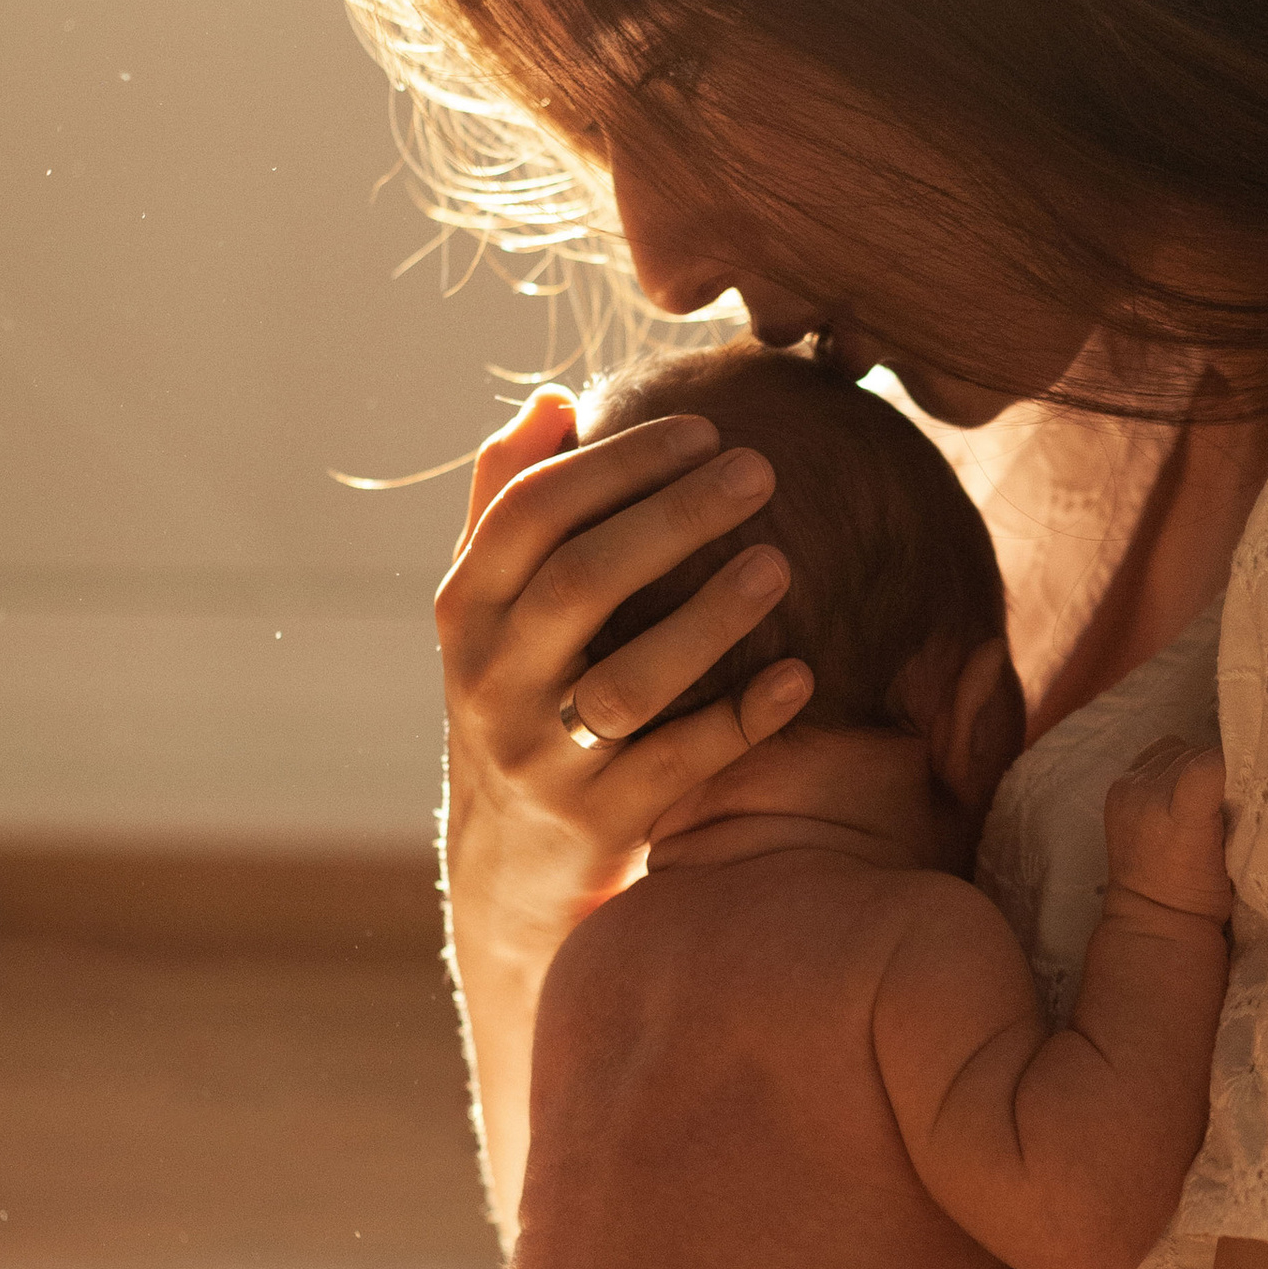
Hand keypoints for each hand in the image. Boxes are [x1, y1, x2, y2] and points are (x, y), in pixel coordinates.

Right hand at [438, 386, 814, 970]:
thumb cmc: (521, 701)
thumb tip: (552, 399)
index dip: (618, 463)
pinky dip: (741, 718)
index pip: (530, 511)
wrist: (509, 869)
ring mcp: (542, 757)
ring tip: (781, 564)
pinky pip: (679, 763)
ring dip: (709, 618)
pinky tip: (800, 674)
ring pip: (629, 679)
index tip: (703, 429)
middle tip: (759, 470)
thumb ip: (508, 506)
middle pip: (581, 580)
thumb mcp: (491, 614)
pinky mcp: (599, 823)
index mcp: (467, 610)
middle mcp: (492, 680)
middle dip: (674, 516)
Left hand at [1103, 739, 1231, 925]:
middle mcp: (1148, 799)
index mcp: (1182, 821)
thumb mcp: (1236, 858)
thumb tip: (1248, 773)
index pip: (1209, 764)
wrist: (1151, 915)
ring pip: (1175, 749)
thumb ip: (1240, 812)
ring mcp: (1129, 791)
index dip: (1233, 764)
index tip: (1247, 777)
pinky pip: (1154, 755)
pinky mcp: (1118, 788)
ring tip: (1201, 792)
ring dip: (1193, 763)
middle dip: (1216, 767)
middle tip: (1227, 793)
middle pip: (1195, 752)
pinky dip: (1172, 765)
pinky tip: (1178, 789)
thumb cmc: (1202, 895)